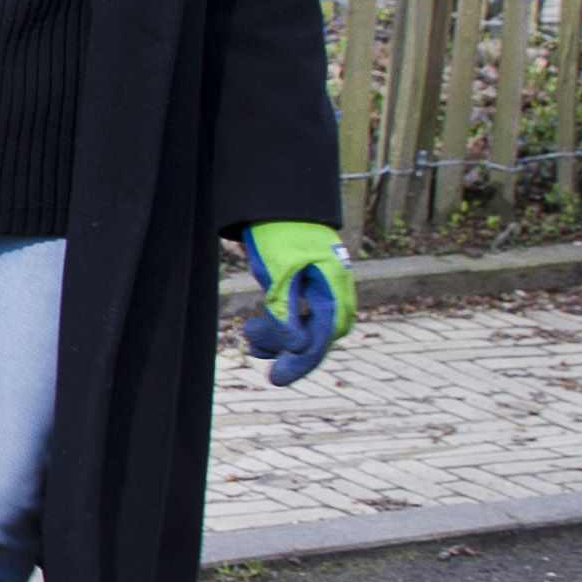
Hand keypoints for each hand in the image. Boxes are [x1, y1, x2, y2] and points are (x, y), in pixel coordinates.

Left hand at [239, 220, 348, 385]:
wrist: (273, 203)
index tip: (278, 378)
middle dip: (290, 350)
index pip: (323, 335)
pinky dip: (278, 326)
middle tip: (257, 354)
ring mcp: (320, 288)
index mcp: (333, 286)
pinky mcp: (305, 286)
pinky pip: (297, 316)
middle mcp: (333, 290)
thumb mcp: (279, 272)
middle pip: (318, 336)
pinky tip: (255, 331)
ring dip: (279, 339)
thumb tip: (297, 346)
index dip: (302, 360)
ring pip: (306, 328)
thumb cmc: (279, 233)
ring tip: (248, 337)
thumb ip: (286, 308)